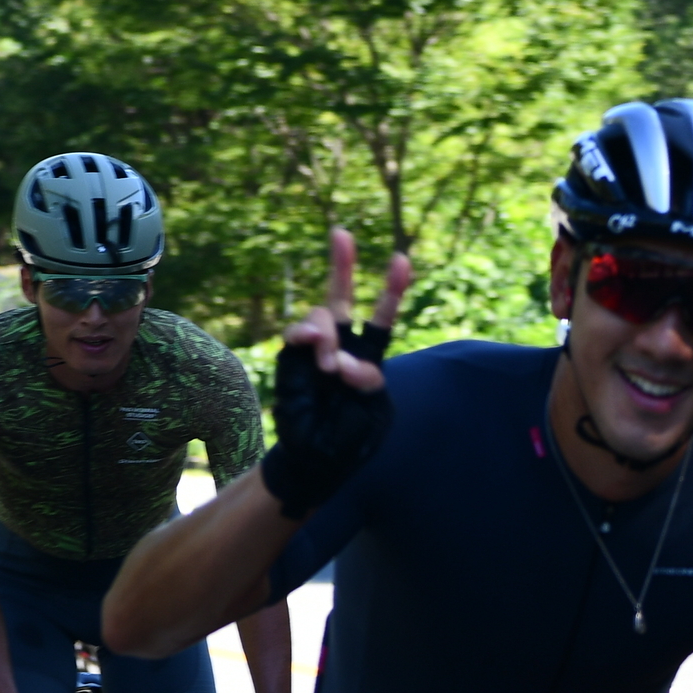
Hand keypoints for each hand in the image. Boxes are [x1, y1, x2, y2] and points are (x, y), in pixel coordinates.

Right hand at [260, 226, 413, 516]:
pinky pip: (297, 334)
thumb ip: (367, 384)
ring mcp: (314, 350)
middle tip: (341, 233)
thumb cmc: (349, 438)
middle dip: (341, 264)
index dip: (390, 290)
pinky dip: (305, 335)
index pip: (381, 319)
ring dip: (328, 336)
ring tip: (330, 368)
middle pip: (341, 298)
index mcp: (369, 357)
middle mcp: (341, 346)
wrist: (316, 459)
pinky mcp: (291, 359)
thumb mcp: (373, 414)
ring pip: (321, 317)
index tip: (400, 259)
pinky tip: (313, 347)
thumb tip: (341, 361)